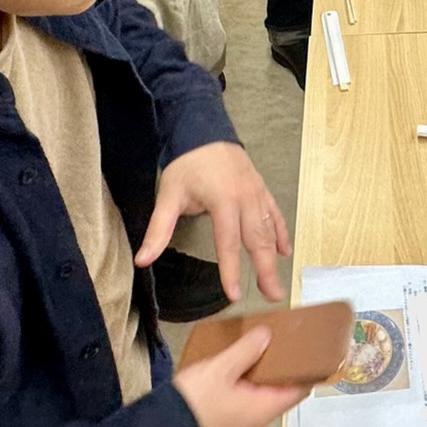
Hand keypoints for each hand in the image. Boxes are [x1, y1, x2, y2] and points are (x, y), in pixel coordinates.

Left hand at [137, 141, 289, 300]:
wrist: (205, 130)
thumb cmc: (186, 163)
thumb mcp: (168, 196)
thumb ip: (158, 230)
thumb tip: (142, 260)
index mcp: (223, 201)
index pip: (228, 243)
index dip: (231, 271)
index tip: (234, 295)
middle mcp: (246, 199)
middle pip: (257, 241)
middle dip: (265, 271)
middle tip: (272, 296)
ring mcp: (257, 194)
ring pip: (270, 231)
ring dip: (274, 259)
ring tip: (277, 284)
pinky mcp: (261, 190)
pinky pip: (275, 215)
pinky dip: (280, 234)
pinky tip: (284, 251)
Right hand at [173, 322, 307, 426]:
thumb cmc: (191, 408)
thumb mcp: (220, 369)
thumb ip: (245, 351)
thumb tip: (264, 337)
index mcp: (263, 408)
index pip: (300, 390)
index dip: (308, 370)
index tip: (312, 354)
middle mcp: (255, 419)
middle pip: (279, 390)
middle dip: (281, 367)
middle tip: (280, 345)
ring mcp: (240, 423)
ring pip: (259, 394)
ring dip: (260, 373)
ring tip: (255, 350)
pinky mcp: (225, 422)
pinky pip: (242, 399)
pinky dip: (244, 382)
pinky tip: (232, 368)